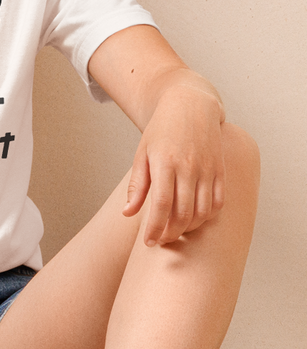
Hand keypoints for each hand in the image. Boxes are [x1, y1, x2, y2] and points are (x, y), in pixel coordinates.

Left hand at [123, 85, 225, 245]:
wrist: (191, 106)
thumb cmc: (161, 131)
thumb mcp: (142, 154)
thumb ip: (137, 186)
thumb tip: (127, 214)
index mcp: (165, 163)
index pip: (161, 205)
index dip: (155, 228)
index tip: (149, 242)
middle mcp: (189, 167)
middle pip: (183, 213)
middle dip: (171, 233)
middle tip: (160, 240)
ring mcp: (208, 169)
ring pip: (203, 211)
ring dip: (189, 228)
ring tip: (175, 232)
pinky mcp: (221, 170)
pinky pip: (218, 202)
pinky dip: (208, 217)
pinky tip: (195, 220)